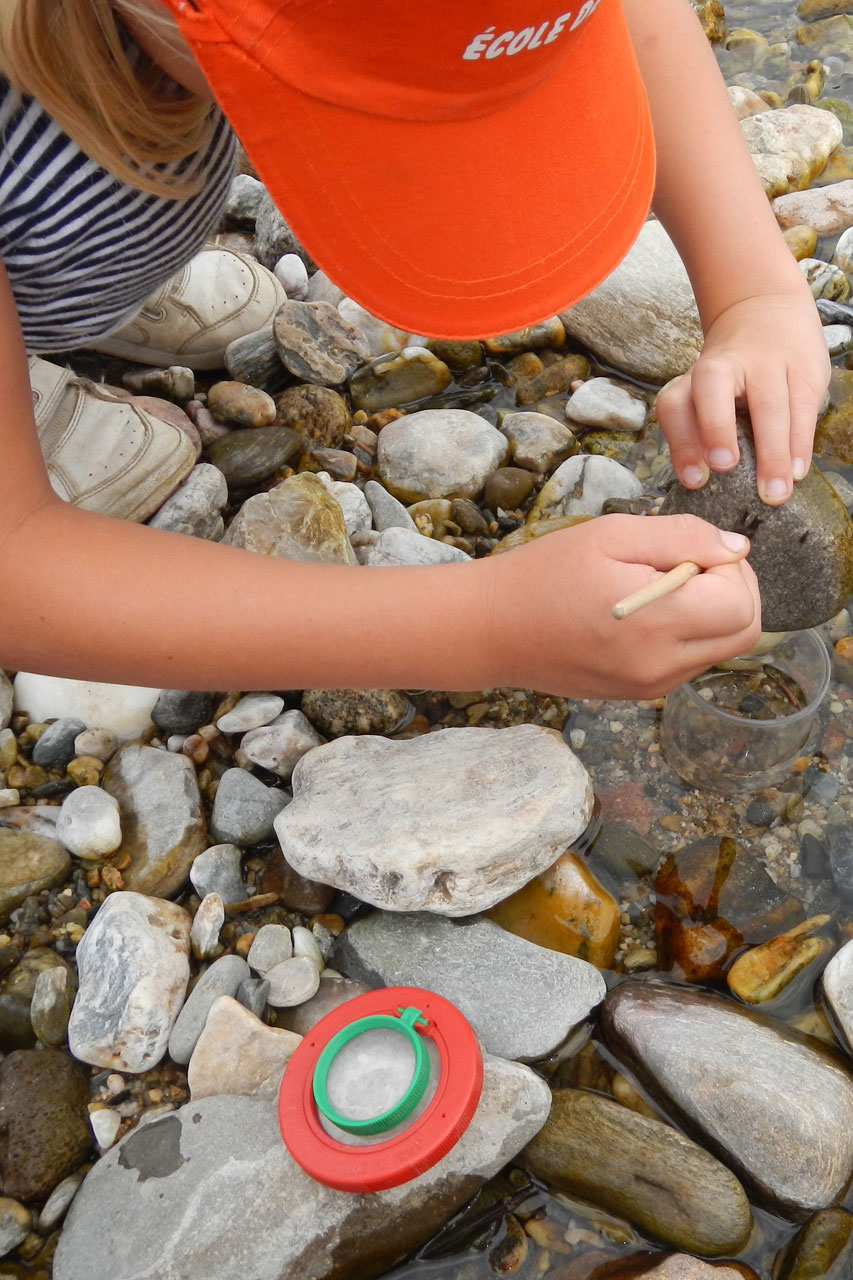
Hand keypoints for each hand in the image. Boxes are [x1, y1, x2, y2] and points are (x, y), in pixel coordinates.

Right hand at [484, 513, 760, 698]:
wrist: (490, 630)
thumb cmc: (543, 575)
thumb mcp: (610, 535)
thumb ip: (681, 537)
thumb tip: (736, 548)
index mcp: (655, 624)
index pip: (740, 604)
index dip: (729, 569)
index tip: (687, 550)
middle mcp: (661, 667)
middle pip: (744, 632)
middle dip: (732, 590)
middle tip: (686, 563)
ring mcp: (652, 686)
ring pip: (722, 647)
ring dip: (711, 611)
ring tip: (658, 585)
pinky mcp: (641, 693)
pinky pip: (692, 660)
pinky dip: (688, 631)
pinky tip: (646, 610)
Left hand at [655, 292, 829, 505]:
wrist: (765, 311)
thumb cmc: (730, 374)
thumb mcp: (704, 392)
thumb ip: (701, 429)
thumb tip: (707, 483)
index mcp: (692, 379)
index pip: (675, 405)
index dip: (682, 441)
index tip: (695, 479)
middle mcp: (725, 366)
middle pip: (715, 391)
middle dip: (717, 429)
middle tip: (725, 469)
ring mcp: (768, 363)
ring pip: (769, 405)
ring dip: (772, 452)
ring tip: (774, 492)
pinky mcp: (804, 369)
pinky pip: (803, 408)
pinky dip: (800, 443)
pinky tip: (797, 471)